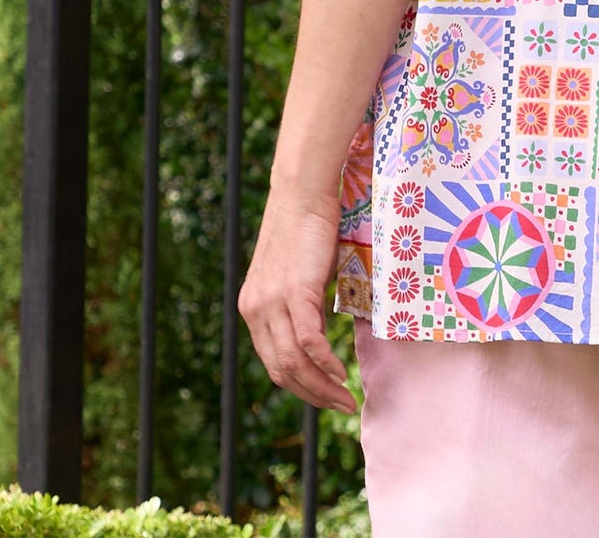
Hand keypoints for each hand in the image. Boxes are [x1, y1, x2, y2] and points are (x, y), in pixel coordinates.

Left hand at [238, 182, 357, 413]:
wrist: (303, 192)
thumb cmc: (307, 228)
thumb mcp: (298, 275)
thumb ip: (300, 305)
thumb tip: (319, 335)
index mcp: (252, 308)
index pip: (273, 362)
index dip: (300, 386)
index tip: (325, 396)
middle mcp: (255, 310)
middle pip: (281, 370)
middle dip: (313, 396)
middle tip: (341, 406)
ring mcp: (272, 302)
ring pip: (295, 362)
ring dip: (322, 387)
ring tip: (346, 398)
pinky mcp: (294, 292)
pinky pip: (309, 342)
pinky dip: (326, 364)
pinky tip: (341, 373)